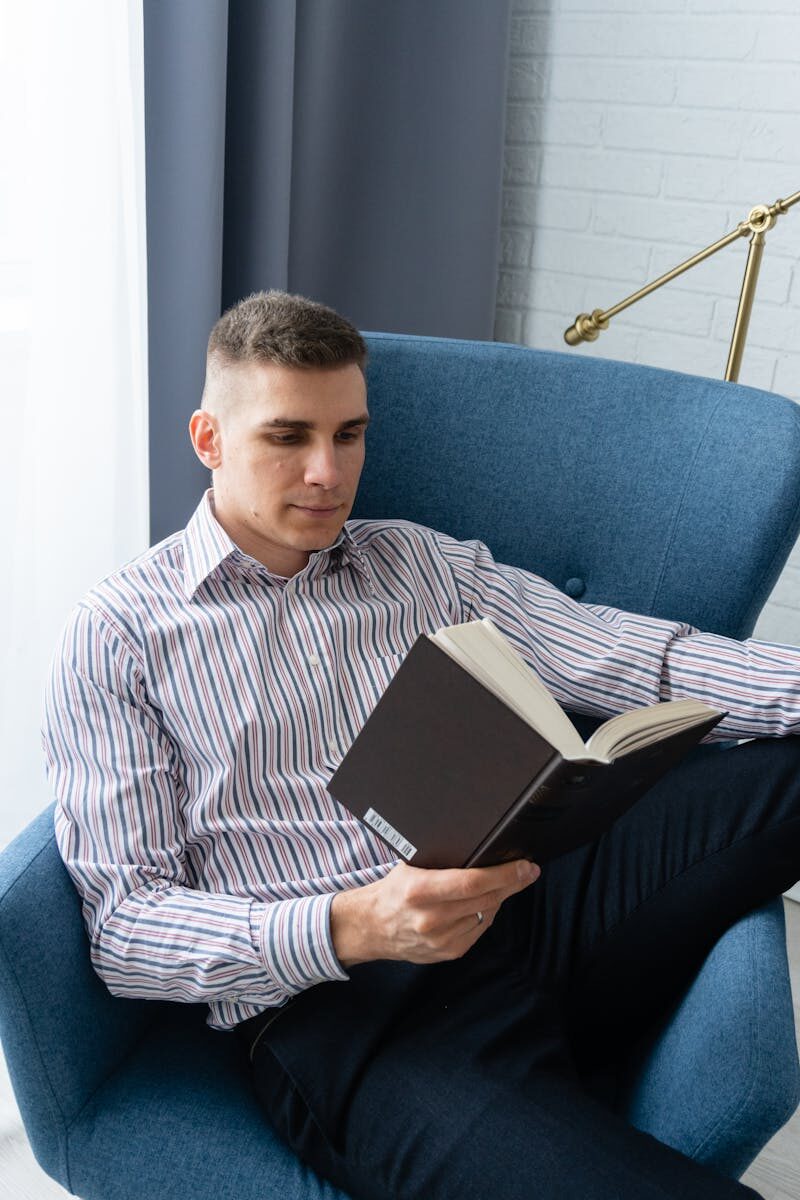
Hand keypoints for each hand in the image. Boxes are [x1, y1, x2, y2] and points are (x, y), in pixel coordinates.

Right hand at [330, 859, 539, 967]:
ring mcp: (441, 939)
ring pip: (487, 914)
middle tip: (528, 870)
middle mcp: (431, 918)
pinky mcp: (448, 953)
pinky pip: (480, 929)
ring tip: (502, 883)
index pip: (472, 882)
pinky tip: (483, 903)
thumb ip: (442, 860)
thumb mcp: (411, 866)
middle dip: (512, 883)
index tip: (525, 866)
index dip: (504, 874)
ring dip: (499, 898)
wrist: (371, 927)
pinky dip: (486, 914)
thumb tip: (481, 845)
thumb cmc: (394, 890)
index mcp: (420, 890)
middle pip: (486, 899)